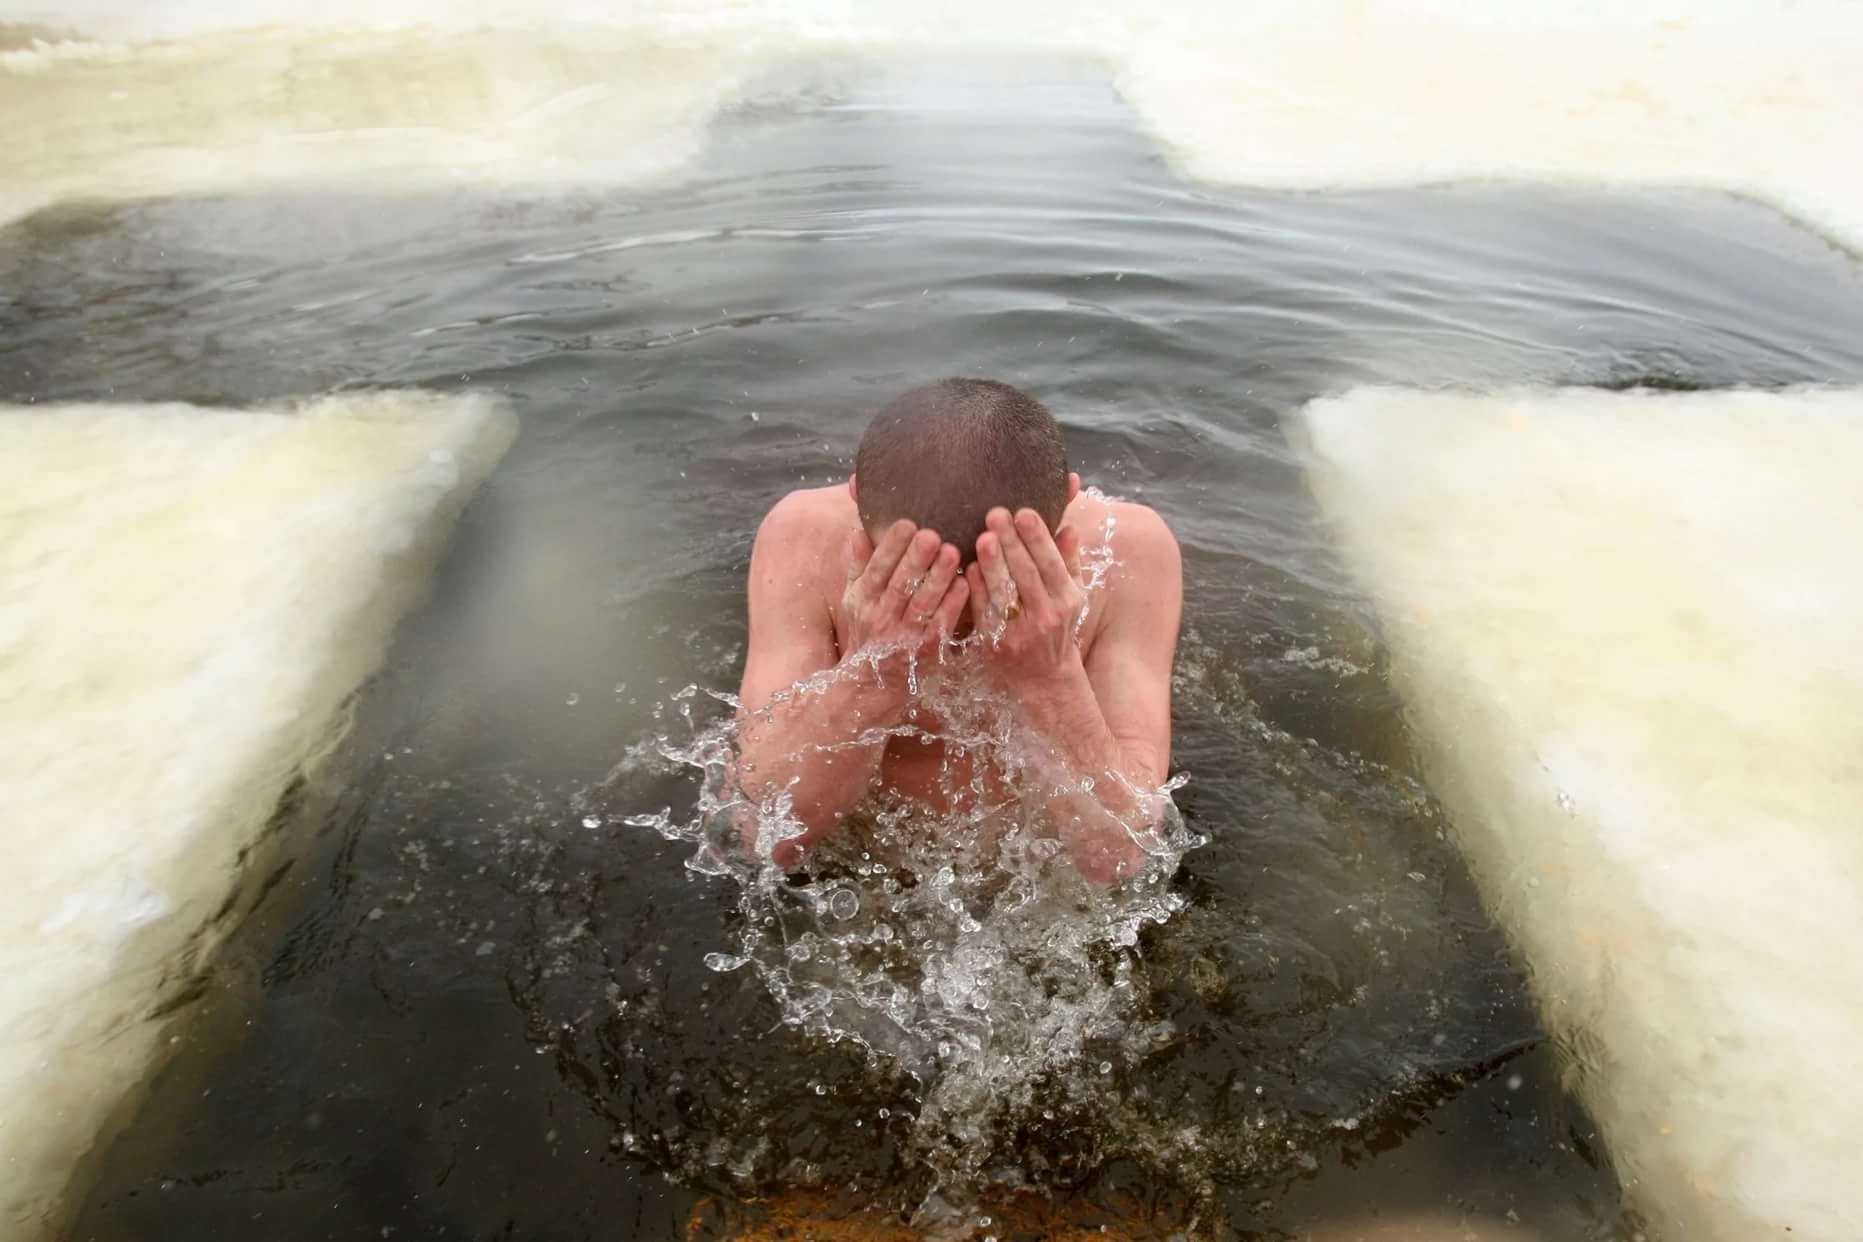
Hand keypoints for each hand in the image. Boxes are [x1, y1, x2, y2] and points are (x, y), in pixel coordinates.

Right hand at [841, 519, 968, 671]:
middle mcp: (881, 618)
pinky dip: (952, 605)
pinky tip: (965, 584)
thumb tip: (860, 531)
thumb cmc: (867, 630)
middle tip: (932, 535)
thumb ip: (859, 565)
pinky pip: (940, 626)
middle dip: (916, 559)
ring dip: (938, 579)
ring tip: (952, 553)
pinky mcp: (927, 651)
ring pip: (922, 604)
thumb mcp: (855, 598)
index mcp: (863, 600)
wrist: (872, 683)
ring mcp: (904, 636)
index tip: (907, 523)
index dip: (891, 547)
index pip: (876, 569)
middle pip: (900, 585)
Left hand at [965, 507, 1087, 690]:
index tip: (1024, 512)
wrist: (1043, 679)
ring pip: (1004, 592)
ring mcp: (1018, 631)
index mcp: (1067, 599)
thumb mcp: (1072, 595)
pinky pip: (983, 610)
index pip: (1052, 563)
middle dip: (1011, 543)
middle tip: (996, 513)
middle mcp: (1046, 615)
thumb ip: (1069, 561)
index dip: (1038, 538)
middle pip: (1026, 574)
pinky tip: (969, 566)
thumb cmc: (1058, 626)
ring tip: (984, 537)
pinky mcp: (994, 642)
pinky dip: (976, 587)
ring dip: (992, 563)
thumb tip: (1069, 526)